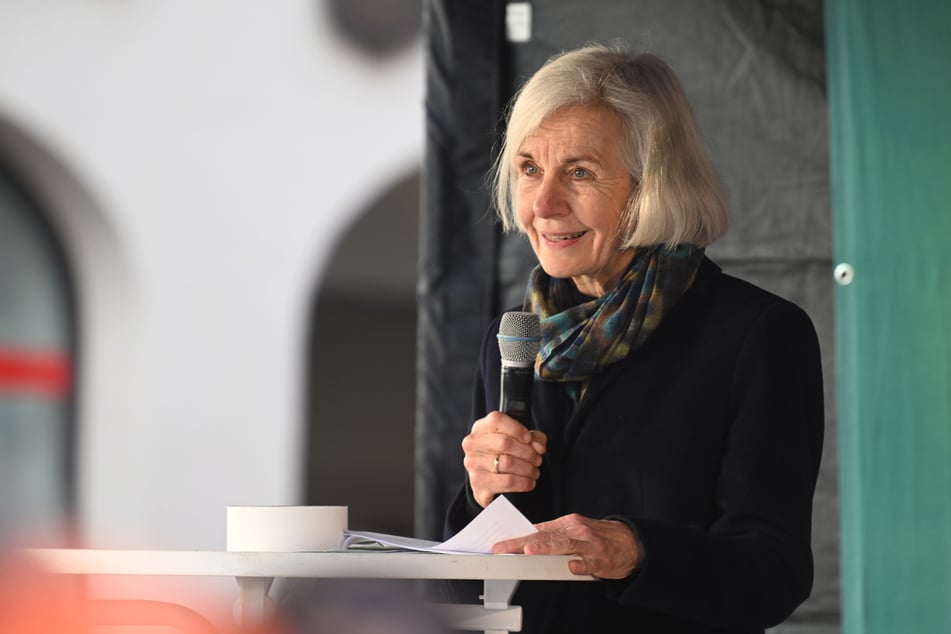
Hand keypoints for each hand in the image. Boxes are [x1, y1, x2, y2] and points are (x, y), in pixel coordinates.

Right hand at [462, 411, 546, 507]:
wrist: (489, 481)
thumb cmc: (504, 455)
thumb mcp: (520, 440)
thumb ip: (534, 438)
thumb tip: (538, 447)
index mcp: (481, 428)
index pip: (496, 420)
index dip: (516, 428)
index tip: (529, 438)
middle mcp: (473, 444)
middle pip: (505, 443)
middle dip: (527, 452)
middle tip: (537, 459)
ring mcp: (473, 464)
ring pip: (508, 463)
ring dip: (528, 469)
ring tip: (534, 471)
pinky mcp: (478, 484)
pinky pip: (507, 481)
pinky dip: (524, 482)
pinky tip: (529, 482)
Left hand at [492, 514, 641, 578]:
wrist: (629, 542)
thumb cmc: (597, 536)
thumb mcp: (574, 530)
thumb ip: (553, 534)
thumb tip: (527, 538)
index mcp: (567, 523)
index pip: (538, 530)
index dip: (518, 536)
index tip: (501, 542)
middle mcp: (576, 530)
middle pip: (545, 537)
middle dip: (522, 543)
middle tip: (504, 548)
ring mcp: (589, 544)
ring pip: (564, 545)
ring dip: (545, 548)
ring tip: (528, 551)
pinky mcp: (601, 559)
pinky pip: (589, 562)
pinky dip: (581, 564)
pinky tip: (572, 566)